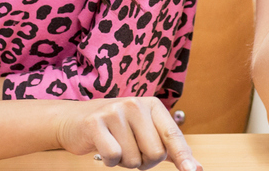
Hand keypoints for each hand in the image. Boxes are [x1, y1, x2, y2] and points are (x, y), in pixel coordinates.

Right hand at [54, 97, 199, 170]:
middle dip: (144, 162)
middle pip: (155, 153)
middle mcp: (135, 104)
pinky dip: (109, 161)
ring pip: (133, 159)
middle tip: (130, 149)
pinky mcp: (95, 122)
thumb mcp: (143, 129)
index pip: (172, 135)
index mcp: (152, 105)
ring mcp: (115, 111)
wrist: (73, 120)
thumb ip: (167, 146)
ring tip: (115, 145)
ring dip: (124, 162)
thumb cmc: (115, 128)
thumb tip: (194, 166)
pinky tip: (103, 148)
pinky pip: (113, 156)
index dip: (184, 156)